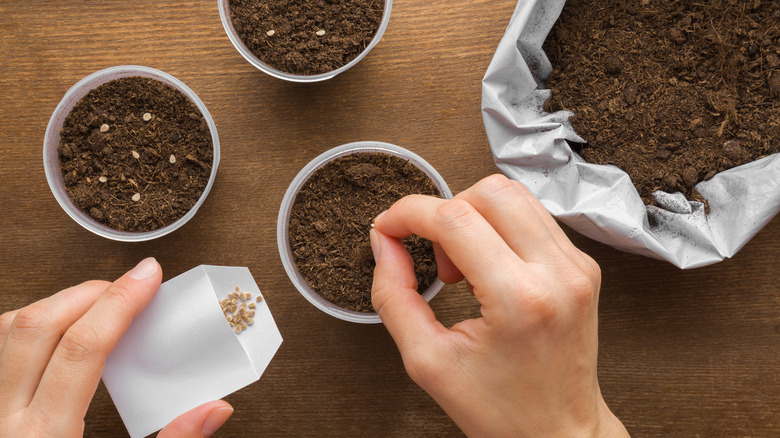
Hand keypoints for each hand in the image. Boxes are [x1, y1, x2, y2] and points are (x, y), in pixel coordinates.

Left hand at [0, 258, 232, 436]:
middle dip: (87, 293)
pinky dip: (22, 328)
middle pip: (37, 327)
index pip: (81, 349)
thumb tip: (213, 409)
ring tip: (91, 303)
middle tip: (126, 286)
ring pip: (3, 331)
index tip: (147, 276)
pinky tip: (47, 332)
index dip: (119, 303)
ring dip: (52, 306)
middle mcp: (3, 423)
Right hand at [370, 175, 628, 436]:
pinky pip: (533, 216)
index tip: (389, 228)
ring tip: (463, 267)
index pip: (454, 219)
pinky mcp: (583, 266)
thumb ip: (394, 297)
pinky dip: (498, 228)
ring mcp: (577, 266)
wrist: (559, 433)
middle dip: (444, 212)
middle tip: (435, 257)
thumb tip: (385, 246)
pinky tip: (488, 267)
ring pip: (515, 195)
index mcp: (520, 299)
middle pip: (489, 192)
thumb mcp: (428, 361)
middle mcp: (557, 273)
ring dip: (473, 217)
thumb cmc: (502, 409)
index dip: (408, 214)